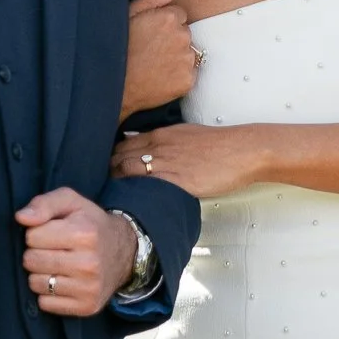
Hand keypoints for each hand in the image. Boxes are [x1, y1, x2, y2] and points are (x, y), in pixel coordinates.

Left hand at [16, 186, 139, 315]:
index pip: (31, 237)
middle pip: (31, 261)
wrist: (125, 252)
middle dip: (36, 253)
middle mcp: (89, 263)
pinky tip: (62, 281)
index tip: (51, 233)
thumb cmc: (90, 224)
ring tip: (57, 265)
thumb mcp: (70, 202)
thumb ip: (43, 204)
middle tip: (53, 249)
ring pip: (35, 284)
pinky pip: (45, 304)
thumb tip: (21, 218)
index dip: (37, 233)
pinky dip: (48, 293)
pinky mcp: (86, 307)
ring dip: (40, 274)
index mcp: (84, 233)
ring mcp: (89, 288)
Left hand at [111, 122, 262, 201]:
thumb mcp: (186, 134)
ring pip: (126, 171)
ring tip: (106, 197)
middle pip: (118, 157)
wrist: (240, 150)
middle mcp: (157, 147)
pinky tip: (127, 203)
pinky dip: (133, 194)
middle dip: (106, 171)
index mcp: (159, 135)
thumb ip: (165, 141)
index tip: (103, 169)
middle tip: (98, 186)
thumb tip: (149, 149)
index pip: (122, 144)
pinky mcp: (176, 181)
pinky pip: (146, 187)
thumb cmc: (218, 144)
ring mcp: (165, 164)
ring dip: (114, 183)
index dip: (110, 157)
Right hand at [120, 0, 197, 118]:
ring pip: (188, 53)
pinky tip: (160, 77)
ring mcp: (186, 59)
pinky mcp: (188, 80)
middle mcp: (182, 36)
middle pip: (185, 33)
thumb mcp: (128, 14)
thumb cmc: (116, 48)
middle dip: (172, 39)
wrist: (111, 86)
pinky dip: (179, 75)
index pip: (178, 15)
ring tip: (154, 64)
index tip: (151, 35)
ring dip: (177, 57)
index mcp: (168, 17)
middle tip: (151, 50)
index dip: (163, 25)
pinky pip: (189, 73)